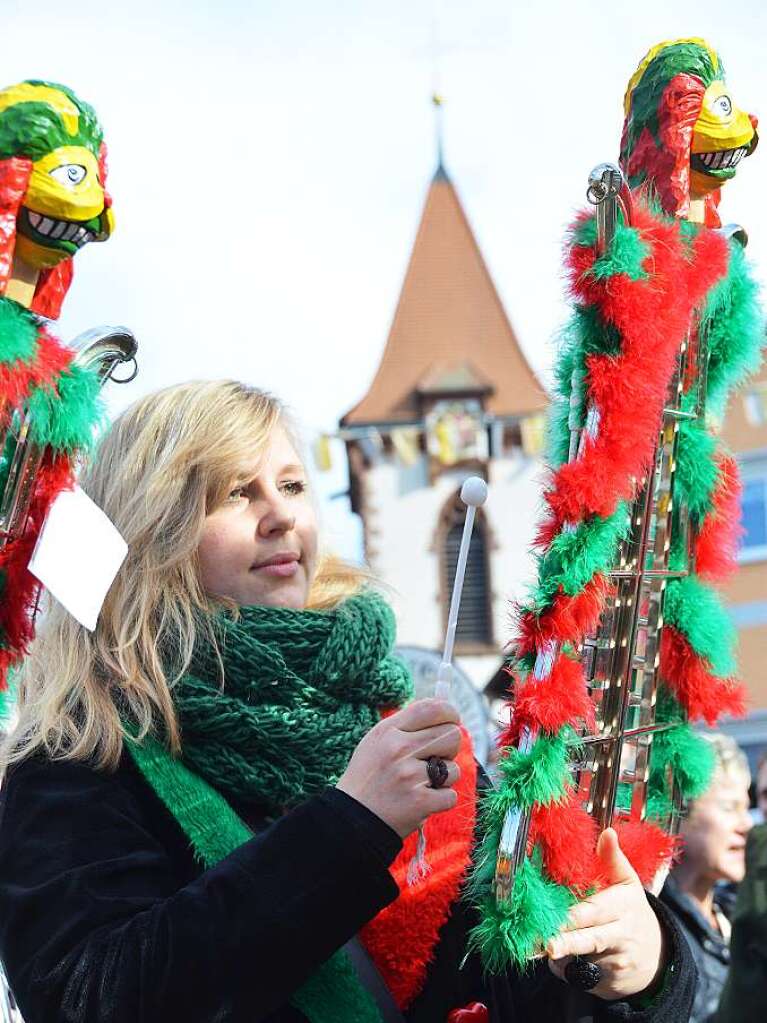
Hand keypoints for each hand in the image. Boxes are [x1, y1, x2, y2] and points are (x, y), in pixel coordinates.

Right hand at [336, 698, 461, 838]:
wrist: (351, 819)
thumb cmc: (368, 777)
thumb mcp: (377, 742)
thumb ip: (406, 726)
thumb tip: (443, 711)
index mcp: (388, 731)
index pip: (431, 708)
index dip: (450, 712)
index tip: (453, 720)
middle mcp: (399, 749)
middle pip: (451, 735)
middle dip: (450, 748)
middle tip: (437, 758)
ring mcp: (409, 776)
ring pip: (454, 768)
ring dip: (444, 779)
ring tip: (422, 784)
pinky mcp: (419, 802)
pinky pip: (450, 796)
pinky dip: (440, 801)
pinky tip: (422, 801)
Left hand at [546, 828, 665, 1000]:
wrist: (656, 958)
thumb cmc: (631, 912)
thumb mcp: (628, 883)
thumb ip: (614, 859)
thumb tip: (608, 832)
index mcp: (624, 906)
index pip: (596, 911)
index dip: (573, 916)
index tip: (553, 917)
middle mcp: (621, 935)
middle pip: (590, 939)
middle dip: (566, 942)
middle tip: (545, 943)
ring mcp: (615, 962)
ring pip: (581, 960)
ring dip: (561, 957)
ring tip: (541, 949)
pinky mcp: (607, 983)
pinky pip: (579, 977)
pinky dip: (566, 970)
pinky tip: (563, 961)